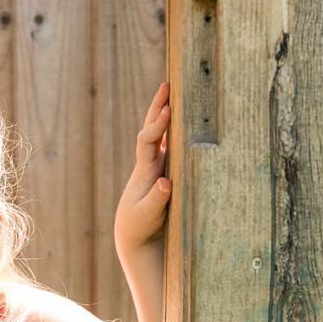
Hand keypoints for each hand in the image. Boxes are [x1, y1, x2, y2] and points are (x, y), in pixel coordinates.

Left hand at [113, 82, 169, 256]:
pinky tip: (187, 119)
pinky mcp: (166, 173)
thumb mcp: (147, 217)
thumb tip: (165, 183)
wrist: (135, 236)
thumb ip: (157, 200)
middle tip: (167, 85)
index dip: (156, 125)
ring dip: (167, 115)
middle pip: (151, 129)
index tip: (167, 110)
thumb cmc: (141, 227)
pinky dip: (177, 131)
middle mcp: (149, 164)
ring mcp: (157, 167)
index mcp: (144, 171)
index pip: (147, 140)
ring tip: (175, 93)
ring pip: (161, 135)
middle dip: (158, 107)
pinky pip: (171, 146)